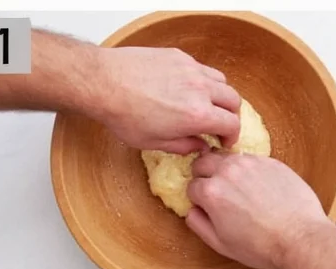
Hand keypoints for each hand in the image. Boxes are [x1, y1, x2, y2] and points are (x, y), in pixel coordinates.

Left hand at [92, 46, 240, 153]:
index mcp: (198, 115)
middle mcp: (200, 89)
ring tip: (207, 104)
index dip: (232, 136)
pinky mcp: (178, 56)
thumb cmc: (124, 115)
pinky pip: (201, 68)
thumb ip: (185, 146)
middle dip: (231, 115)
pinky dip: (202, 80)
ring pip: (221, 81)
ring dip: (220, 95)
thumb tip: (201, 145)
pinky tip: (187, 88)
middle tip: (220, 123)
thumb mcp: (155, 143)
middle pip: (234, 100)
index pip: (232, 124)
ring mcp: (190, 69)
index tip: (224, 141)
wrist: (101, 82)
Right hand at [185, 152, 334, 268]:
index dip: (198, 198)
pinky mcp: (272, 162)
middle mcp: (228, 171)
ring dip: (227, 168)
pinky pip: (253, 159)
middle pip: (204, 162)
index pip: (192, 186)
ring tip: (239, 187)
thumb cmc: (262, 246)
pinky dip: (251, 170)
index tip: (208, 205)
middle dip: (204, 174)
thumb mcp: (221, 244)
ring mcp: (252, 163)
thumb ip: (199, 224)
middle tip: (217, 190)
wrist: (300, 238)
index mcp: (211, 192)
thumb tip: (191, 210)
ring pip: (228, 157)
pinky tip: (260, 187)